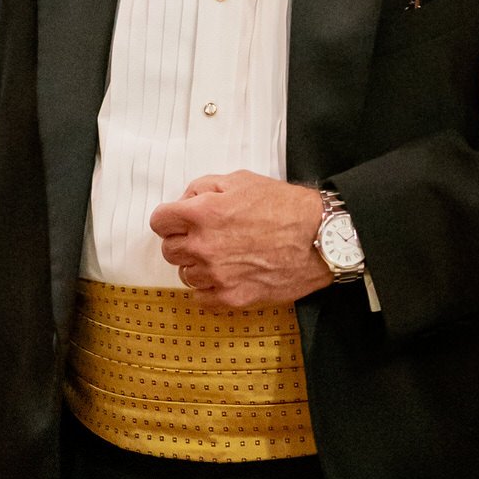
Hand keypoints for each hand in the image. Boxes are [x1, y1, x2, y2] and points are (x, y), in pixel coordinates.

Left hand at [150, 172, 330, 305]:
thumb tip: (185, 201)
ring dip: (197, 265)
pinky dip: (210, 287)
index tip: (180, 220)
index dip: (170, 218)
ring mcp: (217, 275)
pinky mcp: (232, 297)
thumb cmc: (286, 207)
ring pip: (185, 274)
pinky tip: (227, 275)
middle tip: (206, 237)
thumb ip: (204, 188)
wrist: (319, 238)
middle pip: (169, 250)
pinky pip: (201, 297)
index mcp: (203, 213)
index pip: (159, 221)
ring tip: (222, 256)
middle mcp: (204, 246)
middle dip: (183, 241)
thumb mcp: (242, 180)